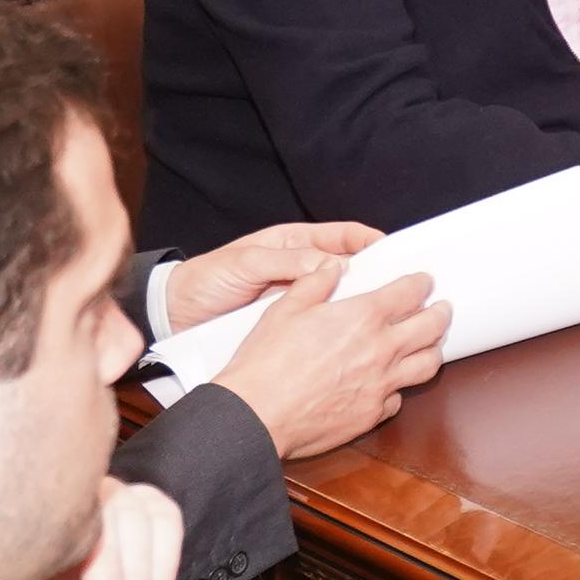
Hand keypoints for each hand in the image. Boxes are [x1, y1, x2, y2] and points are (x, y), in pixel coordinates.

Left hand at [0, 477, 181, 579]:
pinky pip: (166, 523)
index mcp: (14, 520)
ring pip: (139, 512)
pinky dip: (162, 565)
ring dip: (142, 573)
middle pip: (103, 502)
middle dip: (113, 563)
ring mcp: (104, 516)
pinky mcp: (144, 533)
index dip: (76, 547)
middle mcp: (61, 508)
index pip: (51, 500)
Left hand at [156, 219, 378, 335]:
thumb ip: (287, 262)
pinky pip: (320, 324)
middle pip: (349, 270)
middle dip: (376, 276)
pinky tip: (356, 342)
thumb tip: (333, 266)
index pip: (343, 237)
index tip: (396, 252)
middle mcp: (302, 271)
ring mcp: (297, 300)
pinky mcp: (290, 327)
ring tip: (388, 318)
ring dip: (360, 307)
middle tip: (406, 288)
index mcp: (294, 245)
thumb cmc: (206, 280)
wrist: (172, 316)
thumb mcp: (246, 264)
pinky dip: (338, 331)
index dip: (370, 242)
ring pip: (339, 300)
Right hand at [214, 263, 447, 461]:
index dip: (421, 283)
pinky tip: (393, 385)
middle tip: (442, 308)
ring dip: (434, 351)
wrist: (256, 415)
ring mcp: (380, 385)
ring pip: (427, 365)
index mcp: (362, 317)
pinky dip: (399, 389)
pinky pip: (398, 399)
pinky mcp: (371, 414)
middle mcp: (381, 349)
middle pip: (431, 327)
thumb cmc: (265, 364)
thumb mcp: (284, 309)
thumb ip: (314, 283)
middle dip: (441, 313)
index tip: (424, 281)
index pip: (409, 292)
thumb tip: (331, 266)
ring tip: (432, 344)